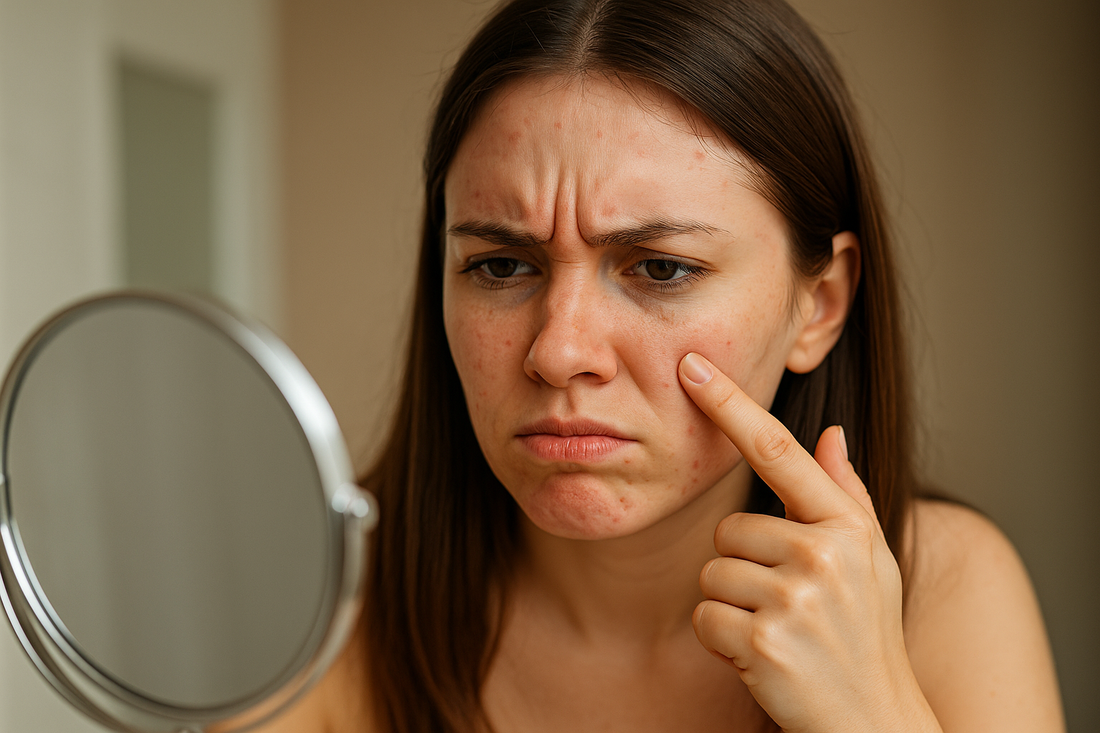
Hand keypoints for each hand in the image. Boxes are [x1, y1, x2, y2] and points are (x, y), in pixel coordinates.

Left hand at [678, 353, 938, 732]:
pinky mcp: (764, 641)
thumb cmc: (864, 634)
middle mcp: (825, 554)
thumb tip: (831, 432)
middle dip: (744, 567)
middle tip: (785, 604)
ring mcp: (795, 598)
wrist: (874, 721)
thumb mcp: (869, 561)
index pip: (778, 451)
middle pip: (728, 529)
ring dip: (732, 606)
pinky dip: (722, 640)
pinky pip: (704, 617)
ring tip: (778, 631)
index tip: (691, 367)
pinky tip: (762, 657)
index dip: (730, 405)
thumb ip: (845, 495)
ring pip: (712, 573)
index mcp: (846, 526)